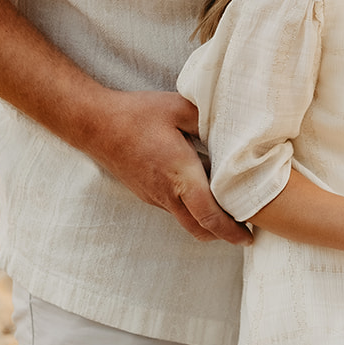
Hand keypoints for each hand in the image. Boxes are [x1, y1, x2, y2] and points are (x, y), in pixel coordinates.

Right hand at [88, 89, 251, 245]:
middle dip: (224, 235)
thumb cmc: (136, 114)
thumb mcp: (178, 107)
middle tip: (245, 230)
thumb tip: (233, 127)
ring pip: (186, 220)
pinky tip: (201, 190)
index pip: (209, 216)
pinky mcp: (145, 193)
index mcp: (179, 175)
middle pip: (200, 229)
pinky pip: (173, 209)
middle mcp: (167, 193)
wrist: (94, 125)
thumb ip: (208, 119)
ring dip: (207, 221)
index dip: (231, 231)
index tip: (249, 237)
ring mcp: (153, 196)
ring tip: (228, 208)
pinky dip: (192, 209)